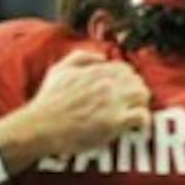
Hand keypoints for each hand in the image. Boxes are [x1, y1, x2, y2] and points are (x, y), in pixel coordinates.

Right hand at [0, 50, 151, 168]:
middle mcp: (106, 83)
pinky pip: (142, 116)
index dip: (127, 80)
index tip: (123, 91)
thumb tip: (103, 57)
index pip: (124, 69)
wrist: (42, 125)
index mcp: (95, 70)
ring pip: (143, 95)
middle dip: (136, 91)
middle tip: (130, 105)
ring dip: (141, 104)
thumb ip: (81, 57)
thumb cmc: (48, 101)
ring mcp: (112, 101)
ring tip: (134, 114)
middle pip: (137, 81)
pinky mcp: (114, 122)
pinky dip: (143, 122)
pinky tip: (136, 127)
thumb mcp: (59, 69)